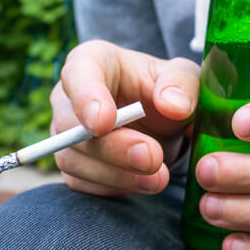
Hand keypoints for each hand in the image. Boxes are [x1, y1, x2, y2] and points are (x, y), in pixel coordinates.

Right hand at [51, 40, 199, 195]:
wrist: (160, 120)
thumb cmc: (165, 88)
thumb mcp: (183, 77)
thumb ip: (182, 85)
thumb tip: (173, 105)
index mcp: (92, 62)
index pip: (77, 74)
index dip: (86, 98)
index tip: (104, 122)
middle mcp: (68, 97)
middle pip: (71, 126)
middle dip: (113, 147)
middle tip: (152, 158)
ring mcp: (65, 133)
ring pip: (73, 159)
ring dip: (117, 174)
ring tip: (158, 178)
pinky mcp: (73, 163)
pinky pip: (81, 182)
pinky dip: (114, 187)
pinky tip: (143, 183)